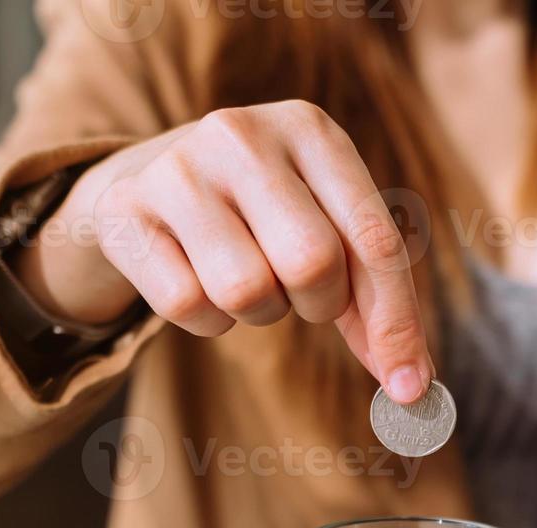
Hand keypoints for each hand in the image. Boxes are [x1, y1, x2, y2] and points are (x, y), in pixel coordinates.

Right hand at [22, 100, 433, 401]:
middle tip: (300, 294)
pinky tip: (199, 280)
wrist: (146, 181)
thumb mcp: (324, 225)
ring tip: (247, 278)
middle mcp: (243, 135)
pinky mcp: (126, 209)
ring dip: (259, 312)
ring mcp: (178, 168)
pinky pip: (189, 306)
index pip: (374, 238)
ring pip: (247, 290)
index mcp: (311, 131)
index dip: (396, 322)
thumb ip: (373, 297)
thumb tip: (411, 383)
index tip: (409, 387)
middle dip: (318, 304)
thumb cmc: (261, 214)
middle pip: (313, 264)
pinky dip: (207, 320)